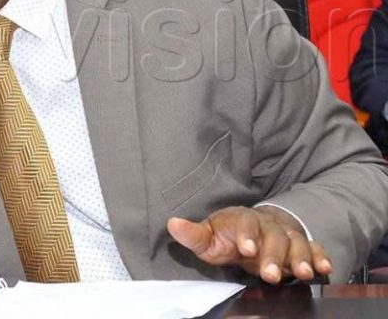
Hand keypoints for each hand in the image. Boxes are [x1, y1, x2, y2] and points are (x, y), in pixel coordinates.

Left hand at [167, 205, 332, 283]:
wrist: (252, 230)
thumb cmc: (227, 235)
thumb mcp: (208, 236)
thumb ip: (192, 234)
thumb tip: (172, 224)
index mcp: (242, 220)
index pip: (246, 224)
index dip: (247, 236)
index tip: (246, 249)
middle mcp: (267, 225)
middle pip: (274, 236)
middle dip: (274, 255)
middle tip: (270, 275)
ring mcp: (286, 234)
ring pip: (296, 243)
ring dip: (300, 258)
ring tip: (303, 274)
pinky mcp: (301, 245)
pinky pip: (314, 248)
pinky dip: (320, 256)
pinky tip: (323, 268)